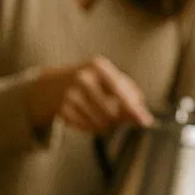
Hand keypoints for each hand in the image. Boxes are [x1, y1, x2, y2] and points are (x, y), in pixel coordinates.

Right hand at [27, 57, 153, 134]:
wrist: (48, 86)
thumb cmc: (89, 81)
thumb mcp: (107, 78)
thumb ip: (128, 93)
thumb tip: (143, 114)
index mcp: (98, 66)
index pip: (119, 91)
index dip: (133, 108)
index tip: (145, 120)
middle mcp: (82, 78)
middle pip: (112, 111)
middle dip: (119, 119)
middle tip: (119, 117)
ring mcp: (70, 94)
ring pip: (101, 123)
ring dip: (107, 125)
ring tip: (101, 115)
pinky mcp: (62, 110)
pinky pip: (88, 128)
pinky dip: (93, 127)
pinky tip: (88, 117)